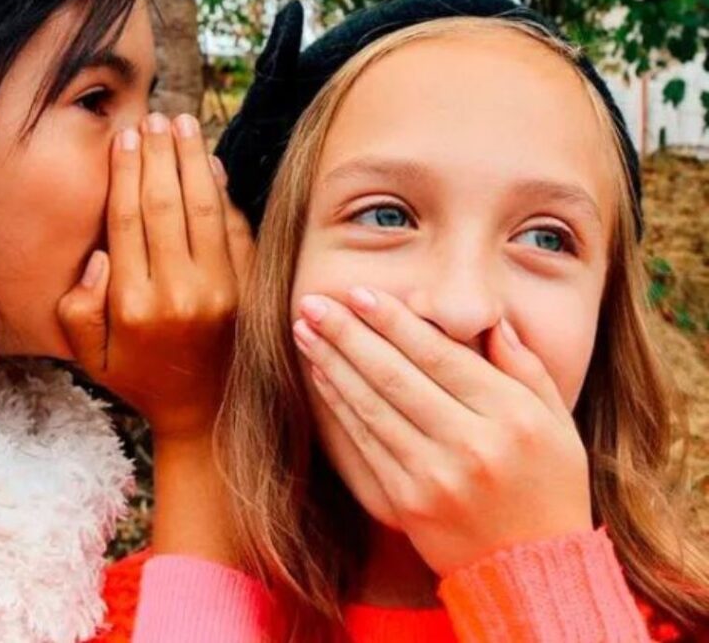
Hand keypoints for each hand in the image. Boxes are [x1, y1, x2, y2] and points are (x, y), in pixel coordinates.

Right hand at [58, 113, 252, 439]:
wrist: (207, 416)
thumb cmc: (141, 379)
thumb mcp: (90, 357)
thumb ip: (79, 309)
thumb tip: (99, 255)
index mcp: (135, 306)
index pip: (128, 220)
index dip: (126, 172)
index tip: (125, 138)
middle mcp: (180, 293)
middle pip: (166, 204)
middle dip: (158, 154)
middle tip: (153, 118)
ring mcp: (223, 291)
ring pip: (205, 207)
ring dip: (193, 160)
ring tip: (182, 124)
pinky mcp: (250, 290)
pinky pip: (236, 229)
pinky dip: (224, 192)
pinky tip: (212, 165)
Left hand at [293, 288, 591, 575]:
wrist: (531, 570)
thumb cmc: (549, 486)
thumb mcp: (557, 422)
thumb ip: (525, 366)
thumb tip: (488, 317)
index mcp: (512, 418)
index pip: (440, 356)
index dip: (394, 322)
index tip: (359, 293)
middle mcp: (471, 445)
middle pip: (396, 377)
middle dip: (348, 334)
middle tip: (312, 302)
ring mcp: (434, 477)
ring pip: (372, 407)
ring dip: (332, 363)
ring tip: (305, 330)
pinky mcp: (406, 502)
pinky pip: (365, 443)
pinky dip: (340, 405)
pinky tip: (322, 375)